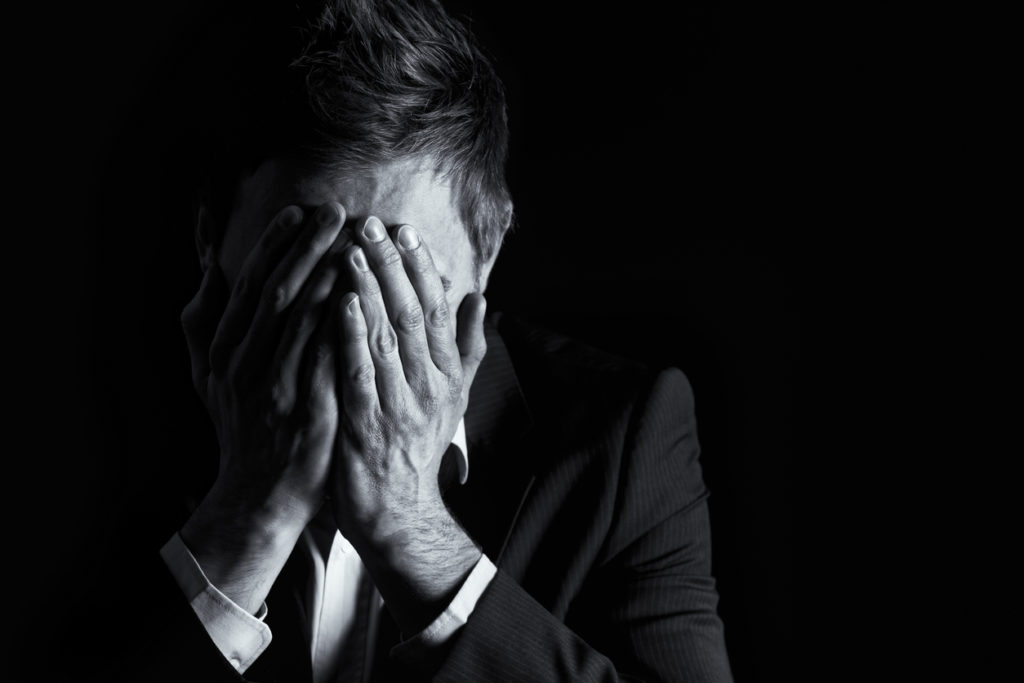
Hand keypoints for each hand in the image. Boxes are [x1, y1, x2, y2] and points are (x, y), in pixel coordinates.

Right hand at [179, 201, 350, 611]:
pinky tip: (369, 298)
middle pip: (277, 293)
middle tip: (337, 212)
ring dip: (331, 276)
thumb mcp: (208, 378)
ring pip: (302, 322)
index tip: (300, 212)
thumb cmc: (240, 429)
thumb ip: (203, 324)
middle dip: (307, 248)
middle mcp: (245, 365)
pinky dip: (346, 327)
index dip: (275, 245)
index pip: (249, 285)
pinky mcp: (308, 413)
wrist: (258, 497)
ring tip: (357, 242)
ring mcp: (276, 390)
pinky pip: (329, 361)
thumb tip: (209, 272)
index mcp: (223, 352)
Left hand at [331, 215, 486, 631]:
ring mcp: (399, 405)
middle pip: (412, 314)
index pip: (438, 311)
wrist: (399, 512)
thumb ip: (468, 348)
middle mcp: (429, 385)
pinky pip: (359, 373)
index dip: (422, 269)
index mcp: (448, 375)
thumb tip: (482, 300)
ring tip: (353, 249)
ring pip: (386, 337)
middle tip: (372, 223)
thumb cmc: (419, 449)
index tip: (406, 231)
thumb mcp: (455, 398)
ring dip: (370, 290)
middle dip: (392, 266)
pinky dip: (351, 336)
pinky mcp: (367, 425)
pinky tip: (339, 303)